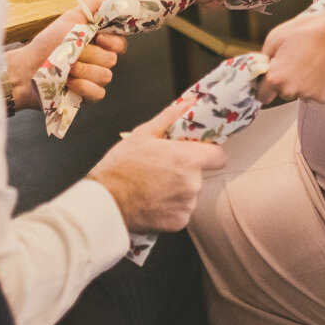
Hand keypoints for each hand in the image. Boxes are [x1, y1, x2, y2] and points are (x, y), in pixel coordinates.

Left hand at [4, 0, 126, 111]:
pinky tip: (69, 83)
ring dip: (84, 70)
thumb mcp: (69, 19)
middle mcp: (98, 61)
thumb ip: (91, 7)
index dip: (113, 42)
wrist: (27, 68)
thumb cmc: (47, 44)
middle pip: (112, 60)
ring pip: (106, 76)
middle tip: (73, 53)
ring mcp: (94, 79)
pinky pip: (98, 93)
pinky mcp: (87, 96)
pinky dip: (83, 87)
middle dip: (90, 55)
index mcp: (97, 43)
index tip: (99, 38)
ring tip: (67, 68)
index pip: (120, 43)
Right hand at [87, 99, 228, 233]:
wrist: (106, 203)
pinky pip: (181, 210)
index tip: (196, 153)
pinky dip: (171, 207)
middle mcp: (192, 183)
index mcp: (187, 159)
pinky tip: (153, 200)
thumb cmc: (121, 167)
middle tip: (161, 169)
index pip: (218, 156)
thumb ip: (171, 117)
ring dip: (178, 189)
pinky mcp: (179, 222)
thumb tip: (188, 102)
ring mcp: (186, 205)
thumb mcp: (143, 134)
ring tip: (154, 186)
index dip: (209, 153)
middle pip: (200, 174)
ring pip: (190, 193)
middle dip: (186, 171)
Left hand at [255, 9, 324, 104]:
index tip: (271, 80)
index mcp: (276, 77)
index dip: (266, 86)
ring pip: (302, 93)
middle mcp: (291, 91)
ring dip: (305, 82)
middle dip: (287, 81)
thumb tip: (265, 66)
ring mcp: (310, 95)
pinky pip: (318, 93)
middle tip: (298, 61)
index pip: (262, 95)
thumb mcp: (277, 35)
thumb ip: (266, 56)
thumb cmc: (311, 31)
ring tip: (314, 62)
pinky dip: (320, 84)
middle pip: (284, 93)